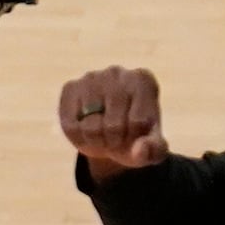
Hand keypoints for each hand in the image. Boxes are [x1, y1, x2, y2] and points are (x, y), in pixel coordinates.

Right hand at [57, 66, 168, 180]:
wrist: (109, 128)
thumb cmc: (135, 136)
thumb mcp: (152, 147)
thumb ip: (154, 151)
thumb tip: (140, 151)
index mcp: (143, 81)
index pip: (139, 122)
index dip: (135, 138)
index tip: (134, 133)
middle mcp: (117, 73)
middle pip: (113, 126)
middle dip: (113, 142)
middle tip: (114, 139)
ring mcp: (91, 78)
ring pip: (90, 127)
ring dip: (95, 141)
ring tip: (100, 135)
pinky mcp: (70, 87)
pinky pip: (70, 126)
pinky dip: (77, 138)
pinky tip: (84, 130)